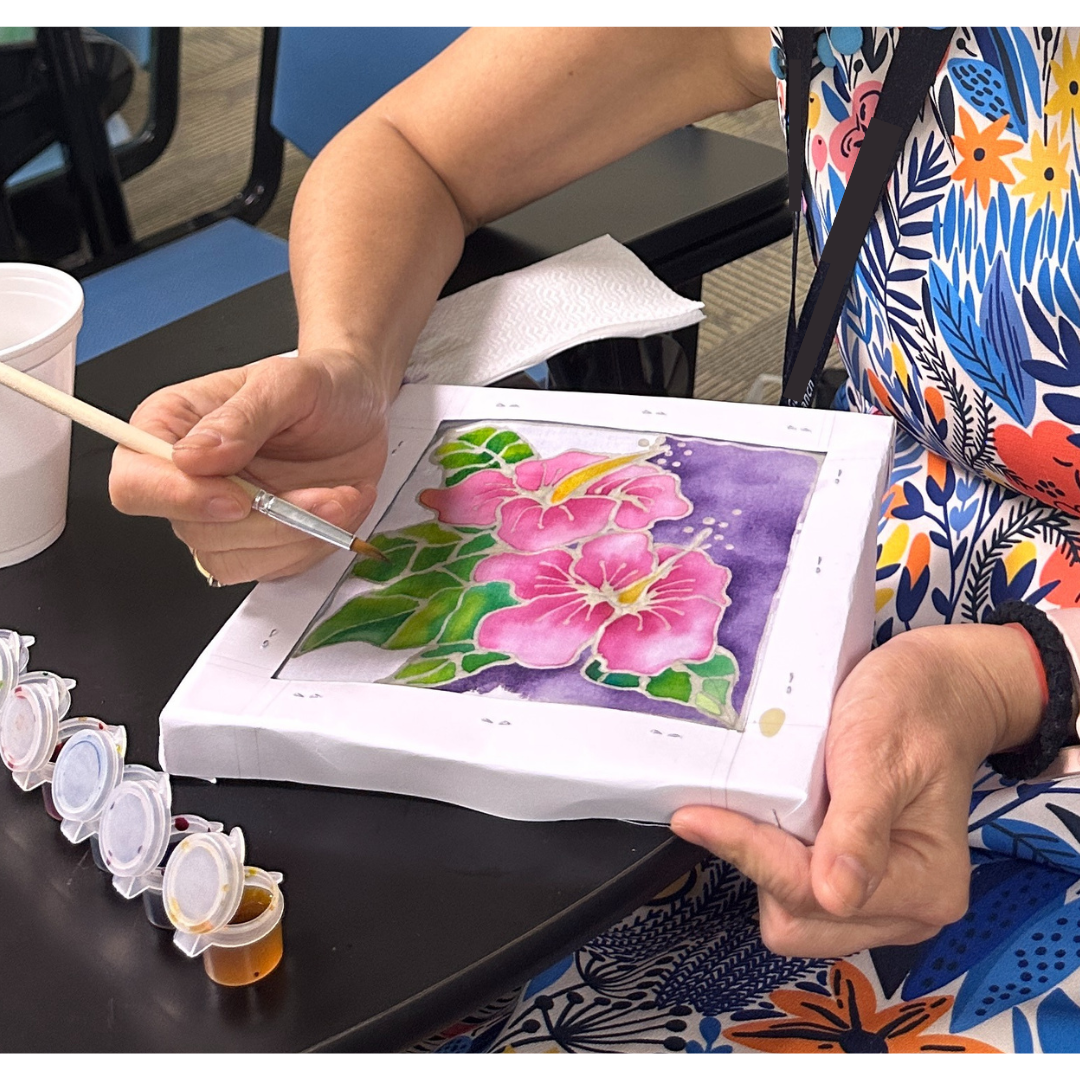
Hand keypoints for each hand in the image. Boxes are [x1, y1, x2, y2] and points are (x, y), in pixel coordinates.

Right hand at [108, 348, 388, 583]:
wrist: (360, 409)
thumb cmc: (320, 388)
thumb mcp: (287, 383)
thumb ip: (241, 417)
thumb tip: (193, 456)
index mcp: (169, 428)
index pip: (135, 485)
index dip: (180, 500)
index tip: (236, 497)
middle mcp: (187, 479)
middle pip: (193, 532)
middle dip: (267, 521)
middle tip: (321, 496)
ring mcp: (220, 517)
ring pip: (234, 560)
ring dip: (297, 536)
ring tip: (338, 497)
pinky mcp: (257, 543)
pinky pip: (271, 569)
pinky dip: (312, 546)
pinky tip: (335, 509)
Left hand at [670, 623, 1044, 956]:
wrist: (936, 690)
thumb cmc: (912, 709)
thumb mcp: (881, 751)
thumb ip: (860, 825)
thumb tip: (836, 896)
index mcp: (926, 884)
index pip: (812, 893)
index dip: (751, 853)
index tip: (693, 817)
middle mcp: (908, 910)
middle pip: (797, 920)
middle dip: (757, 867)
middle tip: (725, 806)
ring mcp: (881, 901)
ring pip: (791, 911)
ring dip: (762, 862)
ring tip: (752, 807)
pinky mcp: (857, 883)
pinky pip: (796, 889)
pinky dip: (771, 857)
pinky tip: (764, 815)